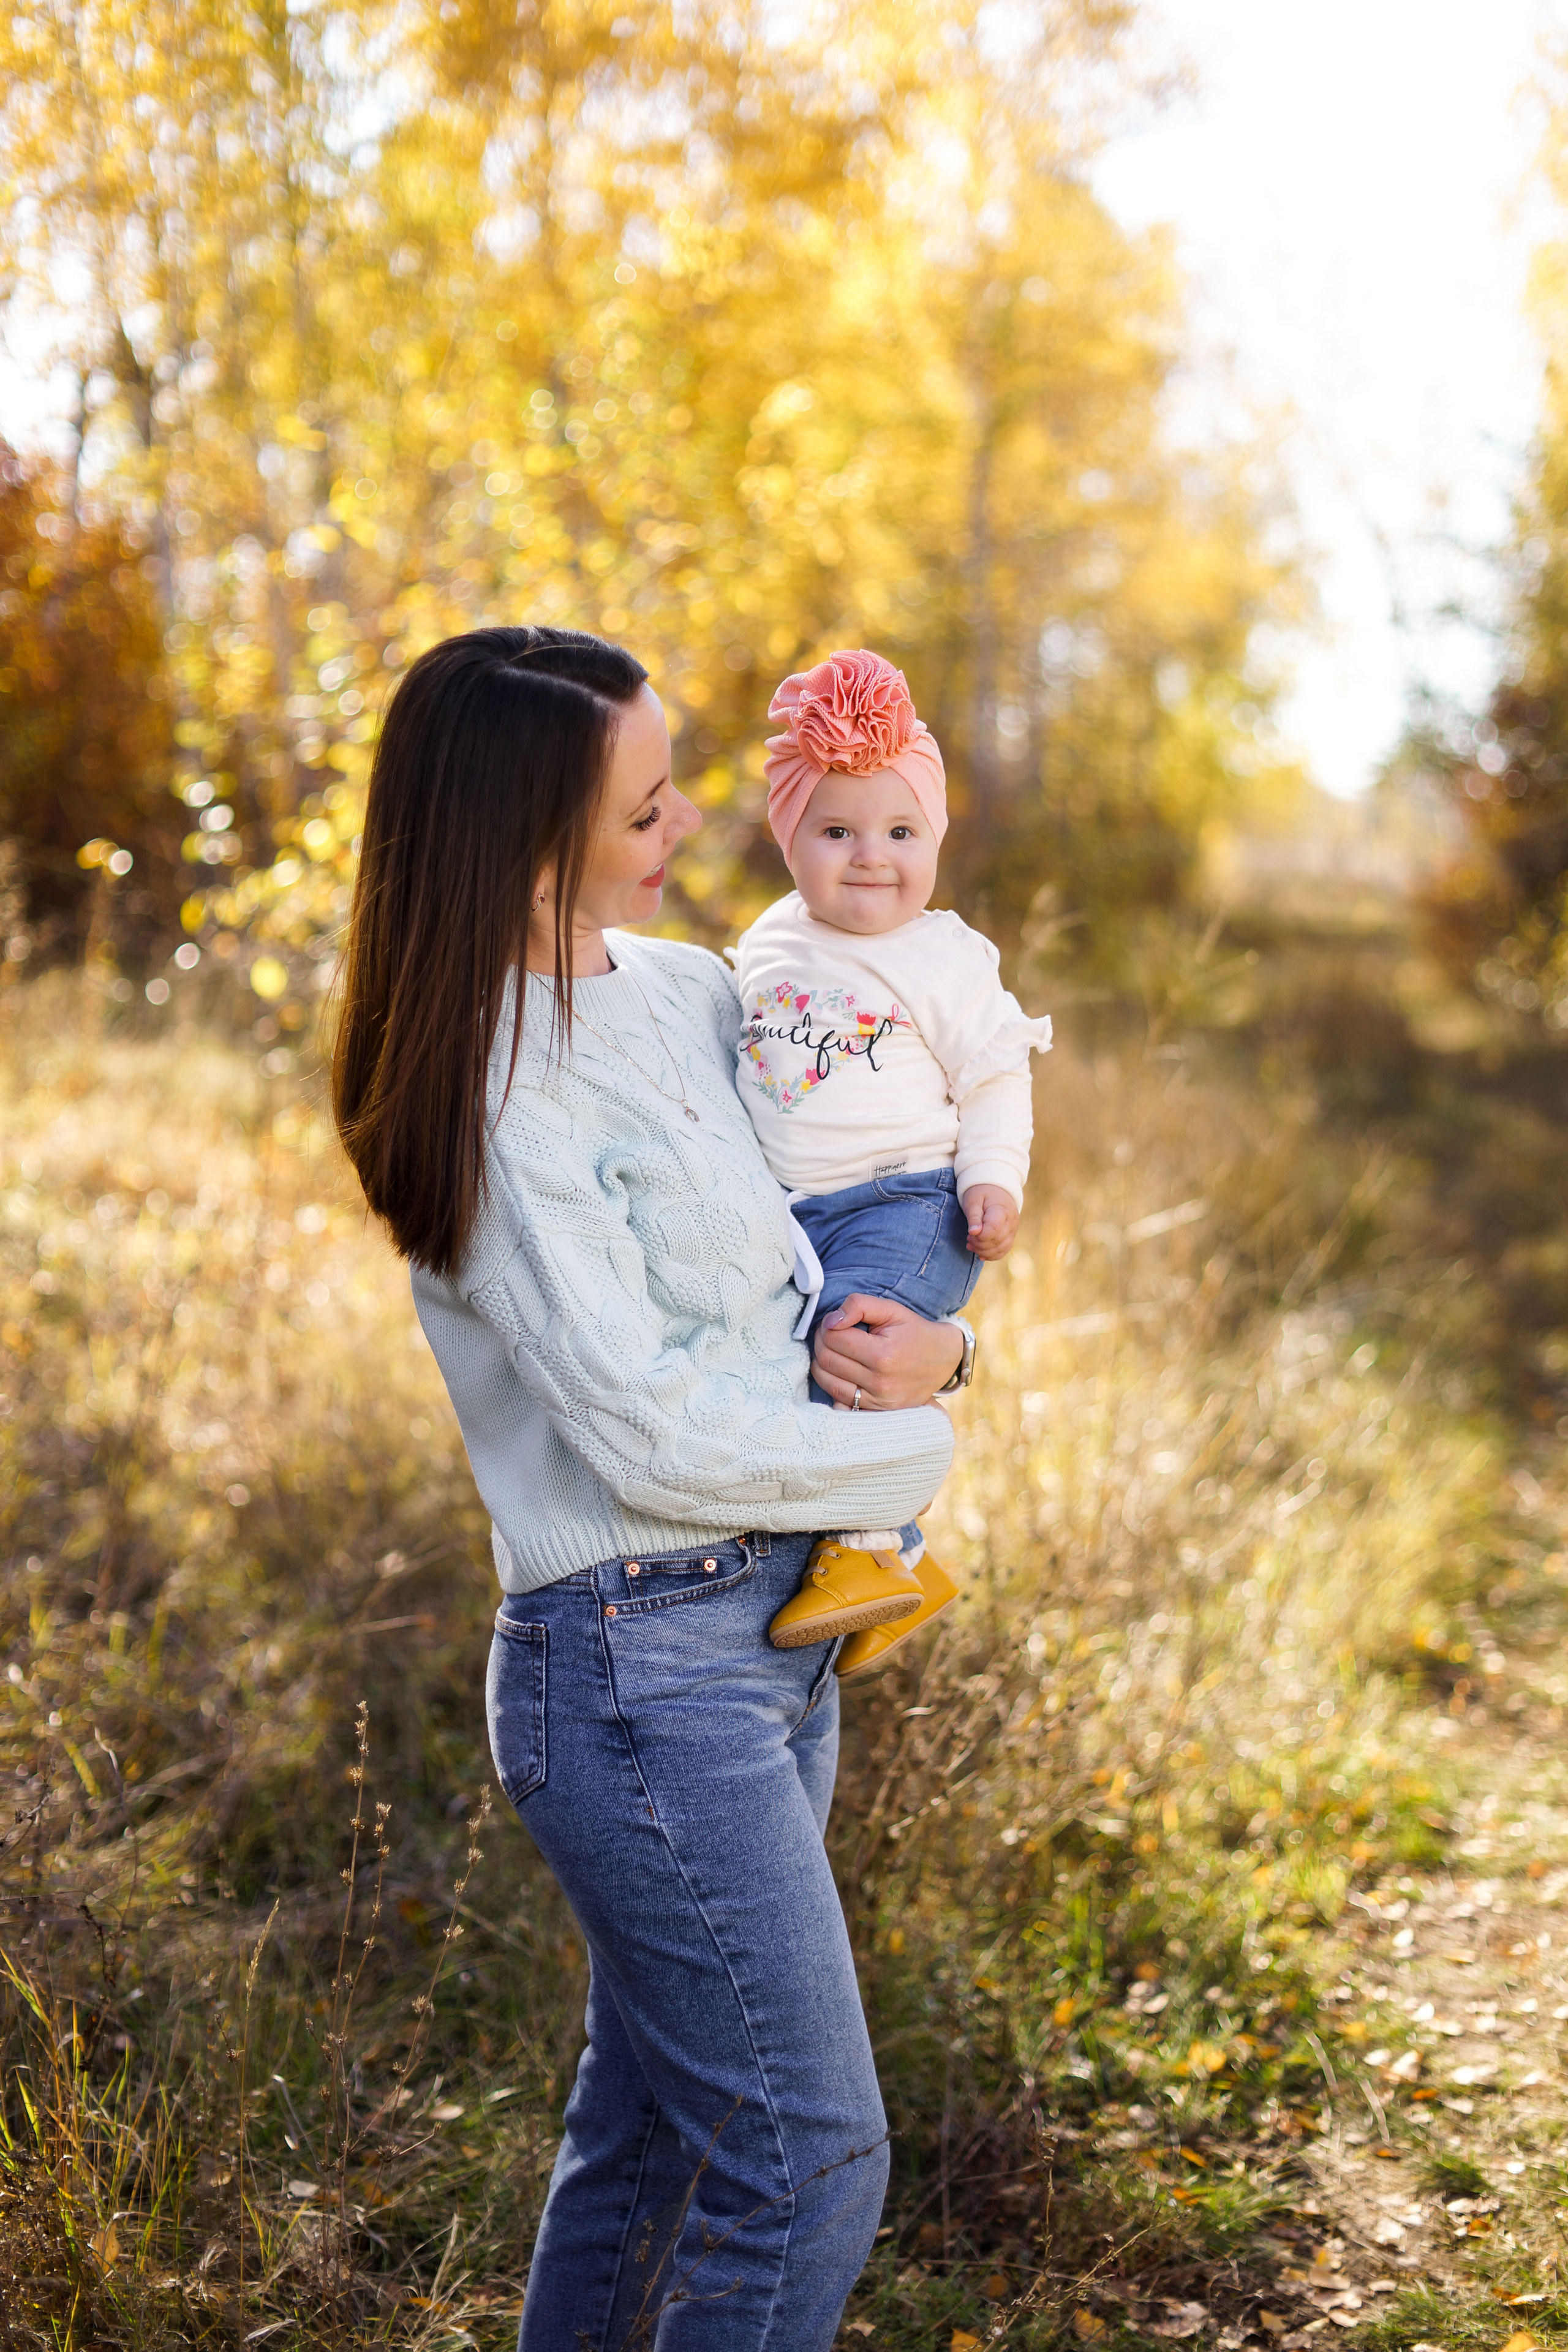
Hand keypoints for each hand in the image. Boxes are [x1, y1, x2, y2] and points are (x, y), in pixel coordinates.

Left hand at [811, 1293, 963, 1409]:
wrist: (942, 1361)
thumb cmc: (914, 1332)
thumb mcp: (891, 1310)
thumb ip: (859, 1306)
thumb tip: (831, 1320)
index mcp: (883, 1355)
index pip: (834, 1338)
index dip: (826, 1325)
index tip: (832, 1321)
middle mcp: (879, 1382)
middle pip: (827, 1360)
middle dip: (820, 1342)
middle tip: (829, 1333)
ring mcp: (878, 1401)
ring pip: (827, 1382)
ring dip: (821, 1362)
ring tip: (831, 1349)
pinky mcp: (876, 1411)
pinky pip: (839, 1401)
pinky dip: (832, 1384)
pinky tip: (838, 1371)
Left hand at [962, 1183, 1018, 1260]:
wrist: (994, 1189)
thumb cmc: (981, 1193)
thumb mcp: (973, 1200)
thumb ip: (974, 1216)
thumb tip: (974, 1232)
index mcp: (1002, 1209)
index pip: (994, 1229)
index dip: (980, 1236)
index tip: (969, 1234)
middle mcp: (1011, 1221)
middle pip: (997, 1241)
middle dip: (980, 1244)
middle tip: (968, 1239)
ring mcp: (1013, 1230)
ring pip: (1001, 1248)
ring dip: (984, 1251)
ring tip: (971, 1245)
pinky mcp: (1011, 1236)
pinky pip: (1004, 1251)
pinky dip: (992, 1255)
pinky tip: (980, 1254)